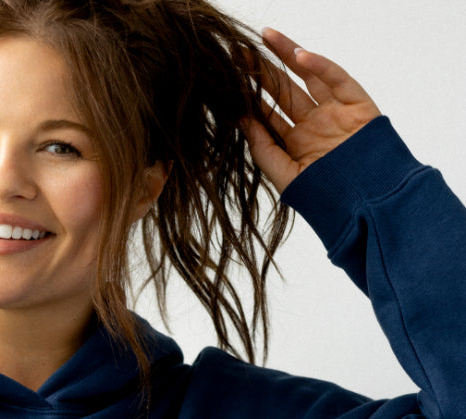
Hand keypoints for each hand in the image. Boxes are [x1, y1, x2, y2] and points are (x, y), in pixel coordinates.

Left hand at [242, 29, 381, 194]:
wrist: (366, 204)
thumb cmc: (326, 198)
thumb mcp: (286, 175)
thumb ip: (263, 148)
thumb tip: (240, 118)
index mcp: (296, 143)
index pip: (269, 114)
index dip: (250, 96)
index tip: (230, 78)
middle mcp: (314, 124)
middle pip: (284, 90)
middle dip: (263, 71)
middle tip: (240, 52)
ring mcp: (335, 111)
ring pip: (308, 76)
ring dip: (287, 54)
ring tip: (266, 37)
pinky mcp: (356, 103)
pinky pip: (336, 78)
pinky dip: (319, 65)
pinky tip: (298, 56)